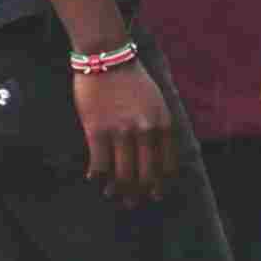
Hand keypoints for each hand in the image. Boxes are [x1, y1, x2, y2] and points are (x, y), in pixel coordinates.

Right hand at [73, 59, 176, 203]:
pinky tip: (93, 178)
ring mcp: (121, 132)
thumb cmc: (132, 79)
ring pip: (121, 175)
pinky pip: (99, 164)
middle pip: (144, 176)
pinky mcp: (97, 130)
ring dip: (116, 190)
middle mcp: (145, 132)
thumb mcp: (157, 102)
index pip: (166, 166)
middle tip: (131, 203)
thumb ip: (159, 128)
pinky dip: (97, 176)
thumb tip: (154, 157)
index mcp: (163, 125)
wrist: (107, 56)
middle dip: (138, 194)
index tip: (154, 195)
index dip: (160, 185)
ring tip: (111, 195)